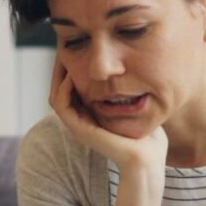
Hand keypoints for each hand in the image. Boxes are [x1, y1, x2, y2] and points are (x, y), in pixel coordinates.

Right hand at [49, 61, 168, 173]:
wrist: (148, 157)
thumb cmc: (148, 135)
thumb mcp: (137, 105)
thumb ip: (130, 91)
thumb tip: (136, 71)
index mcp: (92, 116)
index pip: (72, 88)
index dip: (71, 68)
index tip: (77, 49)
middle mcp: (82, 120)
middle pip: (61, 90)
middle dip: (61, 69)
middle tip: (64, 49)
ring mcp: (79, 126)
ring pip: (57, 96)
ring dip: (58, 76)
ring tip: (64, 58)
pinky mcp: (80, 130)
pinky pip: (62, 106)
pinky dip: (63, 89)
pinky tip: (71, 75)